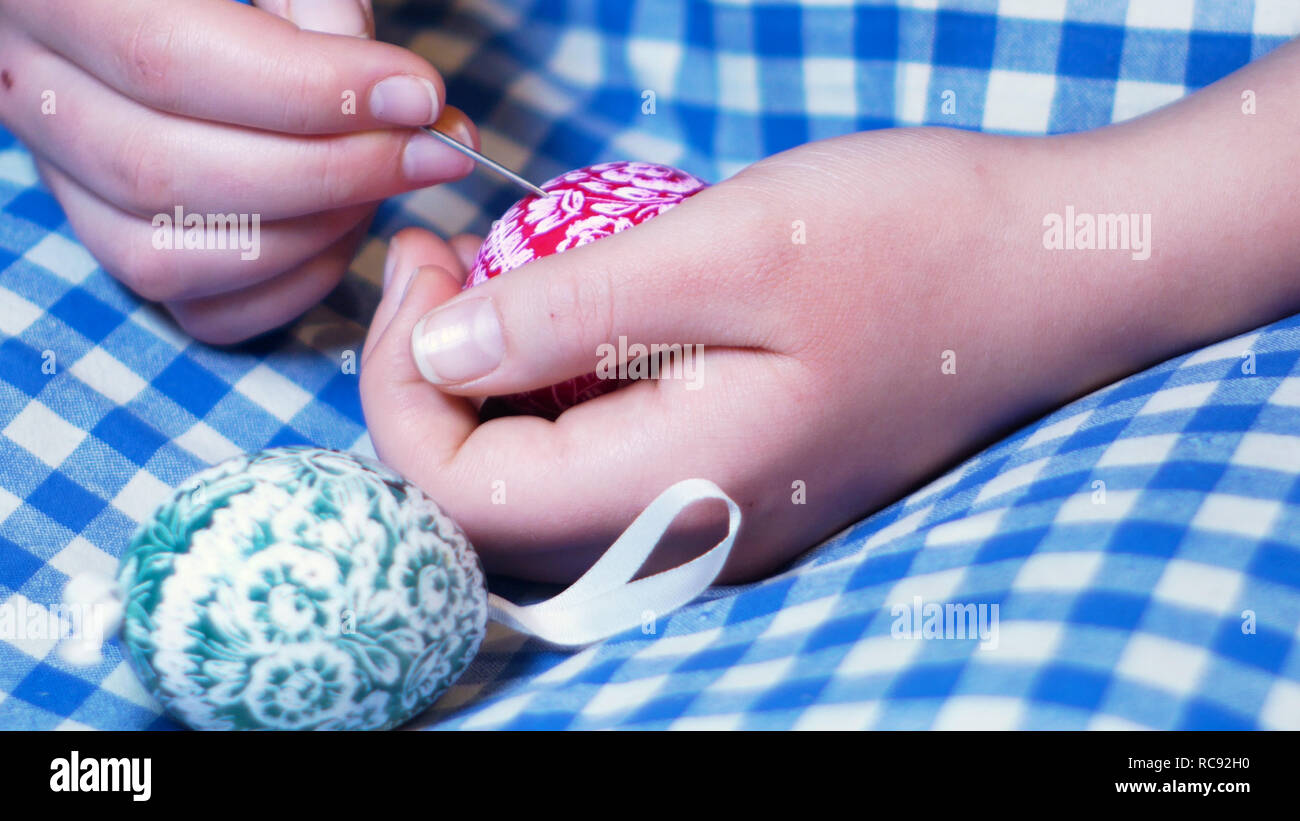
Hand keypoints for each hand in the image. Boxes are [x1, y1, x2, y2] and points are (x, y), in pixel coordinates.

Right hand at [0, 0, 476, 342]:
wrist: (176, 5)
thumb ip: (324, 13)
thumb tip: (406, 108)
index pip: (168, 62)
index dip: (310, 92)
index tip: (419, 97)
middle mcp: (29, 94)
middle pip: (168, 172)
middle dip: (330, 173)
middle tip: (432, 151)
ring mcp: (62, 183)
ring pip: (167, 259)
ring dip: (306, 234)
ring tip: (386, 182)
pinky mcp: (115, 244)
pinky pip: (196, 309)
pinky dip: (288, 286)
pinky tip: (345, 232)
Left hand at [359, 129, 1060, 582]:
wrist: (1051, 272)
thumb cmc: (914, 244)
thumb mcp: (730, 249)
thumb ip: (571, 312)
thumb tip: (440, 353)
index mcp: (681, 490)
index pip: (466, 495)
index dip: (402, 388)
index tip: (422, 270)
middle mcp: (690, 537)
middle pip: (492, 504)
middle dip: (434, 384)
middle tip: (444, 266)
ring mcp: (716, 518)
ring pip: (541, 485)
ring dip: (493, 384)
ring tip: (501, 273)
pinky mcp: (734, 481)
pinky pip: (602, 462)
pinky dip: (556, 389)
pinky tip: (578, 309)